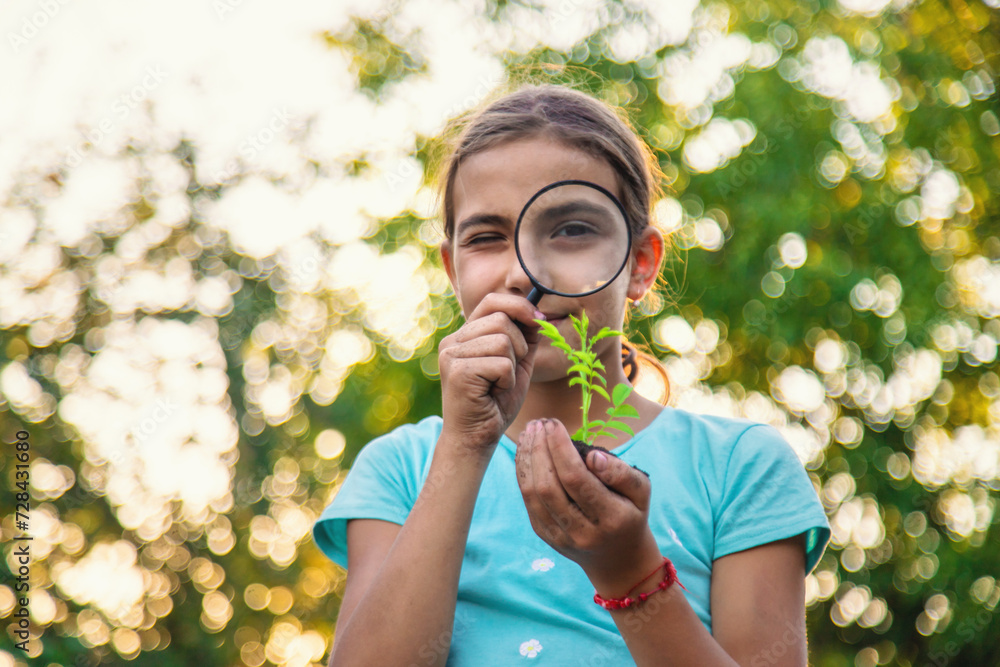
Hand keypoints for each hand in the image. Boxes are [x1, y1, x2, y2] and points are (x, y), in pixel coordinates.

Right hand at [438, 293, 541, 456]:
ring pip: (503, 340)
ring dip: (513, 365)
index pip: (491, 300)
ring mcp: (451, 355)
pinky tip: (494, 393)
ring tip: (499, 383)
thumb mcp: (516, 364)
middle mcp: (453, 341)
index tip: (538, 321)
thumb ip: (524, 338)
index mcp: (464, 336)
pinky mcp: (458, 372)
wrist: (476, 438)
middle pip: (501, 318)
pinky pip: (502, 363)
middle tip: (509, 371)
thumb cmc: (495, 403)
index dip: (519, 306)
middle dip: (519, 344)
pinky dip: (507, 380)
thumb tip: (537, 314)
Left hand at [514, 418, 660, 590]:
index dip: (560, 447)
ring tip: (529, 432)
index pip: (575, 478)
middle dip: (539, 449)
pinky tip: (525, 452)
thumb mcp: (642, 491)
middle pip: (548, 486)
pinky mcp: (545, 535)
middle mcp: (582, 532)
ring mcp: (559, 536)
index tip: (554, 423)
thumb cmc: (631, 513)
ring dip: (526, 458)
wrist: (618, 559)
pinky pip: (527, 501)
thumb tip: (593, 456)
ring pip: (532, 494)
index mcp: (609, 518)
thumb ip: (621, 473)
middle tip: (539, 423)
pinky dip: (523, 473)